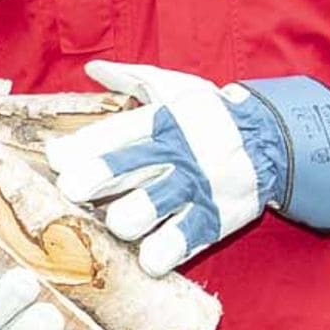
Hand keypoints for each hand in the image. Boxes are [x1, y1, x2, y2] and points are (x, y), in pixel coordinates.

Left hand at [45, 61, 329, 275]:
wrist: (274, 139)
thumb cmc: (211, 113)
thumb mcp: (176, 87)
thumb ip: (131, 78)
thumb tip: (93, 69)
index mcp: (162, 120)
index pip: (111, 134)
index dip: (78, 149)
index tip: (55, 159)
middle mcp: (176, 153)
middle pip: (122, 170)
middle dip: (90, 182)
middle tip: (73, 192)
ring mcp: (196, 188)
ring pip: (146, 210)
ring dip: (124, 220)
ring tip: (117, 223)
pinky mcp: (215, 219)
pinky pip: (183, 241)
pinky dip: (162, 253)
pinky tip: (147, 260)